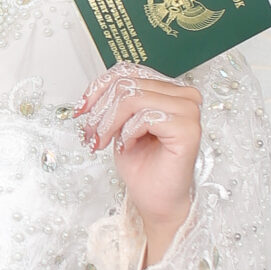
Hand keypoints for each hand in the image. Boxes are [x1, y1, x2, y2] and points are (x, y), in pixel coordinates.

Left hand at [78, 65, 201, 267]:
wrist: (156, 199)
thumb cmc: (142, 165)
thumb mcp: (120, 125)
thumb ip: (115, 101)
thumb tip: (92, 91)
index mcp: (169, 90)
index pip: (129, 70)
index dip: (99, 86)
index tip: (82, 108)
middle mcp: (183, 95)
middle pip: (128, 83)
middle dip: (101, 110)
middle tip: (91, 134)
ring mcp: (188, 110)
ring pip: (132, 97)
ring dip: (110, 122)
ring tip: (104, 142)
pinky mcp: (188, 128)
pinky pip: (145, 116)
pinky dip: (128, 132)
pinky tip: (128, 146)